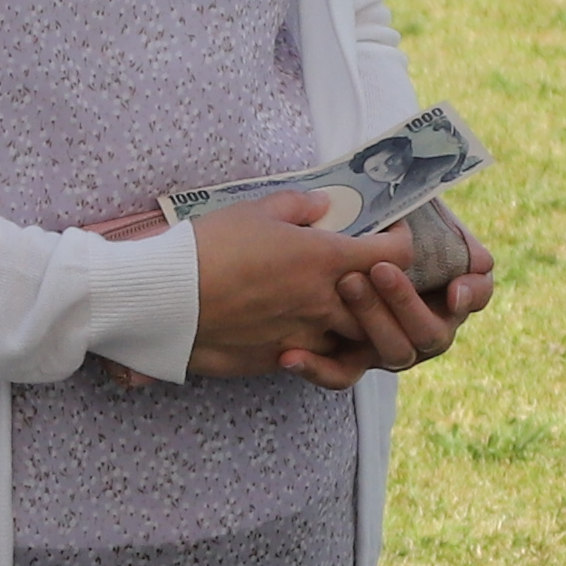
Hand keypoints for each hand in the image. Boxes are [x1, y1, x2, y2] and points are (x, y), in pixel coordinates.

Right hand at [184, 192, 421, 381]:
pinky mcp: (277, 361)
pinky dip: (318, 346)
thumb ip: (298, 206)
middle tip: (369, 273)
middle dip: (384, 291)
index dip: (401, 242)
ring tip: (336, 306)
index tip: (390, 232)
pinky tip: (298, 327)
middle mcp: (324, 303)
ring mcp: (304, 337)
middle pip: (384, 306)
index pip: (396, 257)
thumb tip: (321, 205)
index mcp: (326, 259)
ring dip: (353, 324)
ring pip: (354, 340)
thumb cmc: (208, 248)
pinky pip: (315, 358)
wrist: (164, 301)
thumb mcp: (254, 211)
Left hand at [289, 211, 497, 385]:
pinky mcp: (352, 361)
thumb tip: (478, 262)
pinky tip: (290, 355)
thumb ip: (448, 235)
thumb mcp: (415, 219)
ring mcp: (391, 349)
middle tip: (380, 270)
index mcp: (452, 294)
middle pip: (428, 332)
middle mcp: (426, 330)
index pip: (474, 297)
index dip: (470, 295)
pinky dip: (318, 368)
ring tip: (346, 284)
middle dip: (406, 302)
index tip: (454, 289)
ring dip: (371, 320)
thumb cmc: (384, 226)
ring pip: (393, 352)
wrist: (334, 241)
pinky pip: (341, 375)